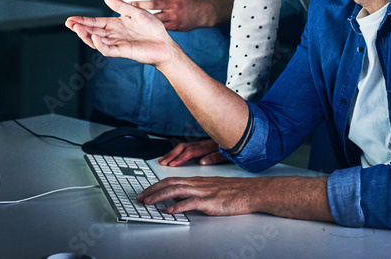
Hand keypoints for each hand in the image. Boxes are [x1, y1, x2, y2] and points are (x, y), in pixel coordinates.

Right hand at [65, 0, 177, 66]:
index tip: (71, 19)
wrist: (164, 43)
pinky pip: (108, 49)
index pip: (95, 22)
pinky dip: (100, 44)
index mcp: (115, 24)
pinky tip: (94, 38)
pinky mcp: (123, 52)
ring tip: (77, 29)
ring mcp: (117, 44)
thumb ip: (121, 6)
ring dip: (86, 36)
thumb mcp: (136, 12)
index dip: (83, 21)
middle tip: (69, 23)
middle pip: (92, 31)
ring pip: (97, 41)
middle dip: (80, 28)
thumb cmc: (152, 28)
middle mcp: (114, 34)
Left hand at [130, 0, 217, 31]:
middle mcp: (174, 4)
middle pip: (154, 4)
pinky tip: (143, 27)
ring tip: (132, 18)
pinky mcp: (176, 26)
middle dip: (140, 5)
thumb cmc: (190, 0)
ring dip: (143, 17)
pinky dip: (152, 26)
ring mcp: (175, 16)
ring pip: (156, 17)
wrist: (204, 13)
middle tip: (129, 4)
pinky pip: (161, 26)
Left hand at [137, 176, 262, 216]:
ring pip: (176, 191)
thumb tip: (181, 200)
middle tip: (140, 198)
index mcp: (197, 181)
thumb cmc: (234, 191)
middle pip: (169, 183)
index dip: (156, 186)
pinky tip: (169, 211)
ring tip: (148, 203)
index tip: (145, 192)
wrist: (251, 192)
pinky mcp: (210, 201)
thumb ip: (196, 192)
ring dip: (159, 197)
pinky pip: (191, 203)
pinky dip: (178, 206)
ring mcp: (203, 192)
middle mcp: (197, 183)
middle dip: (152, 190)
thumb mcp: (211, 189)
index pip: (171, 180)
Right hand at [158, 139, 228, 166]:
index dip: (180, 158)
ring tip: (162, 160)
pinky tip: (172, 156)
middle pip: (183, 148)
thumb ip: (214, 157)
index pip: (190, 152)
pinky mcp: (200, 145)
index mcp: (207, 146)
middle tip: (162, 163)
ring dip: (172, 153)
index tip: (172, 164)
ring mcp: (200, 143)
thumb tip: (202, 162)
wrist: (239, 136)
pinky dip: (176, 152)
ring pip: (182, 147)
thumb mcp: (227, 154)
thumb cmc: (234, 147)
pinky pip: (185, 147)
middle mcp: (202, 143)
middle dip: (171, 155)